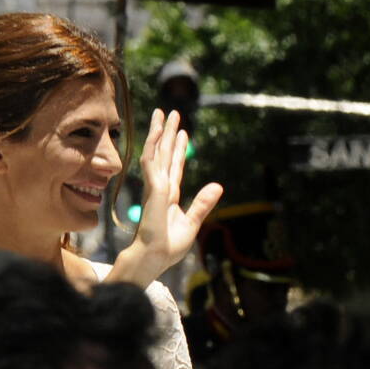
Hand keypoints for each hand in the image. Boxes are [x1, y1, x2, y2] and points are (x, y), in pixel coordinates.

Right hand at [110, 108, 223, 287]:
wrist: (155, 256)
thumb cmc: (168, 245)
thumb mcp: (192, 223)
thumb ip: (203, 203)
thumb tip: (218, 185)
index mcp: (169, 195)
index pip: (175, 166)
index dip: (178, 148)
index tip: (183, 132)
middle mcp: (160, 186)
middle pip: (164, 153)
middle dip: (168, 133)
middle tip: (171, 112)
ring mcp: (154, 185)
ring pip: (156, 151)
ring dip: (159, 131)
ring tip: (163, 113)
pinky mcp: (153, 187)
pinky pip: (151, 161)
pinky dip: (154, 144)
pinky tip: (158, 131)